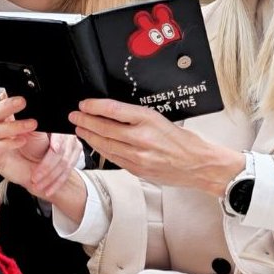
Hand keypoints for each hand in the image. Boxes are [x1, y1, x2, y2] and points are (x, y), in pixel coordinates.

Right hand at [0, 94, 82, 200]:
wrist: (40, 170)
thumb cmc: (37, 149)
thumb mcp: (38, 127)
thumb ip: (31, 114)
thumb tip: (32, 100)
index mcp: (4, 118)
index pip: (0, 102)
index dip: (7, 96)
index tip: (22, 94)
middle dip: (9, 106)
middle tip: (23, 102)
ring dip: (14, 126)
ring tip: (31, 124)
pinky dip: (8, 143)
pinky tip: (21, 141)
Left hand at [70, 98, 242, 194]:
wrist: (199, 165)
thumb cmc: (184, 142)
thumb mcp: (162, 119)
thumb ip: (137, 117)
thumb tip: (112, 113)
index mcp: (148, 119)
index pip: (113, 110)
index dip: (94, 106)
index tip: (84, 104)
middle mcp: (141, 138)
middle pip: (104, 128)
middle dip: (85, 121)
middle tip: (74, 116)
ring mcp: (137, 156)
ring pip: (105, 145)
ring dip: (89, 136)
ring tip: (80, 129)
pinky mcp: (136, 169)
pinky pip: (113, 158)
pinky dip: (101, 150)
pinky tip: (96, 144)